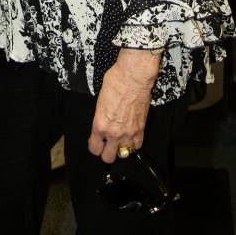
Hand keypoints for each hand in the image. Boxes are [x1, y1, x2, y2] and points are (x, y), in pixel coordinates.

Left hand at [88, 49, 159, 163]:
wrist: (133, 77)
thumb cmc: (115, 81)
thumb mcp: (100, 99)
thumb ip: (100, 115)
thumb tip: (103, 119)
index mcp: (99, 124)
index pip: (94, 148)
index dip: (94, 146)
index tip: (96, 143)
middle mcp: (113, 132)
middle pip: (108, 157)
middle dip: (106, 152)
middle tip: (107, 145)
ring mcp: (128, 133)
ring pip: (124, 154)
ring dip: (121, 149)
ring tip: (120, 142)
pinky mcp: (141, 129)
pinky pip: (137, 146)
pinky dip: (134, 144)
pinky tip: (131, 137)